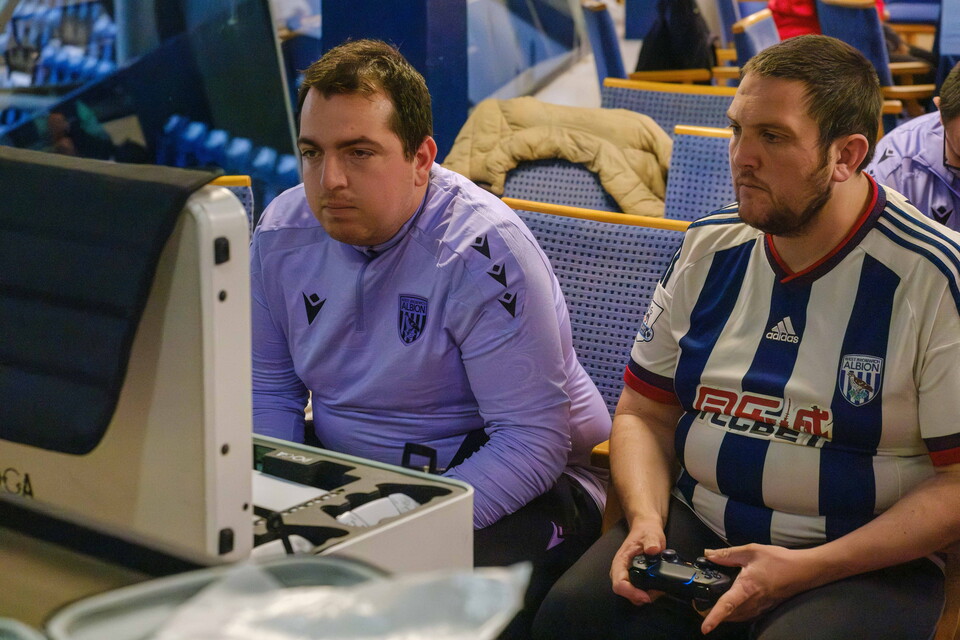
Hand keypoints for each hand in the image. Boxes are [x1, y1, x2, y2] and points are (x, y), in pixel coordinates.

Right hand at [609, 518, 665, 604]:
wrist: (646, 529)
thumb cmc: (646, 531)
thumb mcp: (651, 534)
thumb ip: (652, 541)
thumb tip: (652, 549)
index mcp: (620, 561)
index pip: (619, 583)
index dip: (632, 592)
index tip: (646, 596)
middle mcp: (620, 570)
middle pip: (623, 592)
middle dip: (639, 596)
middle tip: (656, 593)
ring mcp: (626, 574)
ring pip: (630, 594)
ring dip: (644, 596)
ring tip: (658, 589)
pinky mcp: (633, 577)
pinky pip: (636, 591)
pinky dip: (646, 593)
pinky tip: (656, 587)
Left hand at [700, 544, 821, 633]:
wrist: (804, 570)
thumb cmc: (779, 560)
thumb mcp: (751, 551)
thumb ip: (728, 554)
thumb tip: (709, 554)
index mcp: (746, 588)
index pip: (726, 605)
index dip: (714, 617)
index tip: (704, 628)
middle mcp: (753, 602)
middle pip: (730, 615)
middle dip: (715, 615)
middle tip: (700, 607)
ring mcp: (761, 607)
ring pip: (739, 617)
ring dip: (726, 616)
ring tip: (713, 609)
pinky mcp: (767, 608)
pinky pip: (748, 615)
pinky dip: (738, 614)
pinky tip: (734, 607)